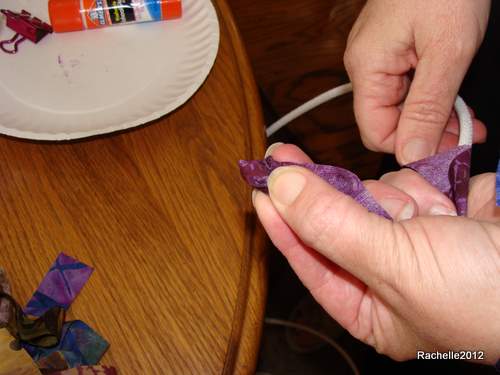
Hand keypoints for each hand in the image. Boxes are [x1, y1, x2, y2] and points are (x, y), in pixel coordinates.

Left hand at [253, 143, 499, 361]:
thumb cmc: (486, 301)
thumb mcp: (395, 265)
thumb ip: (333, 226)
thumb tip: (281, 190)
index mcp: (371, 307)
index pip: (309, 260)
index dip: (281, 224)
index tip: (258, 188)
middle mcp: (391, 275)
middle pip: (338, 220)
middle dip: (324, 193)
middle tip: (283, 157)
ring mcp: (421, 241)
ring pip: (378, 195)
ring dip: (396, 196)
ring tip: (430, 218)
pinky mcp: (447, 212)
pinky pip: (417, 183)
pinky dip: (428, 186)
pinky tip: (452, 206)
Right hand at [344, 0, 489, 163]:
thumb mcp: (447, 52)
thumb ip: (428, 108)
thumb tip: (412, 154)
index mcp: (367, 68)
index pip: (375, 131)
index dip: (410, 146)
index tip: (447, 151)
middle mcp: (365, 67)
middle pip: (388, 121)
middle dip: (427, 133)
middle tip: (466, 135)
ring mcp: (378, 59)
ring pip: (400, 107)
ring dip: (434, 117)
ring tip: (468, 118)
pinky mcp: (392, 52)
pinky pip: (406, 88)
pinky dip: (432, 97)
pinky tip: (455, 100)